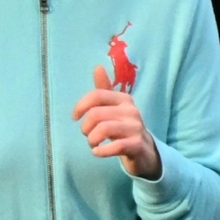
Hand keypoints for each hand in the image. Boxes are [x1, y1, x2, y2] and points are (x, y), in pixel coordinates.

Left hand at [73, 59, 158, 177]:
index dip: (80, 106)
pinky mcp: (138, 144)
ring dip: (92, 139)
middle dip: (85, 127)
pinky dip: (101, 151)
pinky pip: (115, 146)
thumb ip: (104, 89)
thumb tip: (97, 67)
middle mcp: (131, 110)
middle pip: (96, 114)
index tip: (75, 117)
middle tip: (87, 135)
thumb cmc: (123, 127)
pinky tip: (97, 152)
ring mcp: (136, 128)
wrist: (145, 151)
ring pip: (104, 129)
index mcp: (123, 99)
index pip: (96, 95)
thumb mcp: (114, 107)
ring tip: (93, 144)